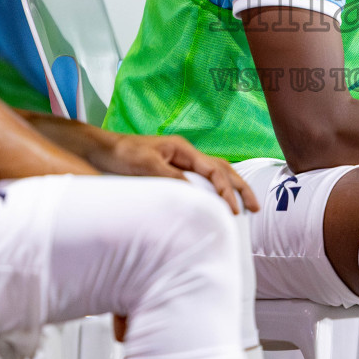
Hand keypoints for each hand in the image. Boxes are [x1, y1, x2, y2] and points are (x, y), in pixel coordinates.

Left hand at [85, 133, 259, 214]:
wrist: (102, 149)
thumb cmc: (122, 154)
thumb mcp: (145, 164)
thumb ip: (170, 177)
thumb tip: (194, 191)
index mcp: (183, 150)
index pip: (214, 170)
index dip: (227, 190)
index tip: (234, 209)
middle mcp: (187, 154)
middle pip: (223, 169)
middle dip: (241, 188)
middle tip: (255, 208)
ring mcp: (182, 161)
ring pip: (216, 172)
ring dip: (232, 188)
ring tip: (245, 206)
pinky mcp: (175, 169)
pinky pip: (202, 179)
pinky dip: (216, 189)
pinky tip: (218, 202)